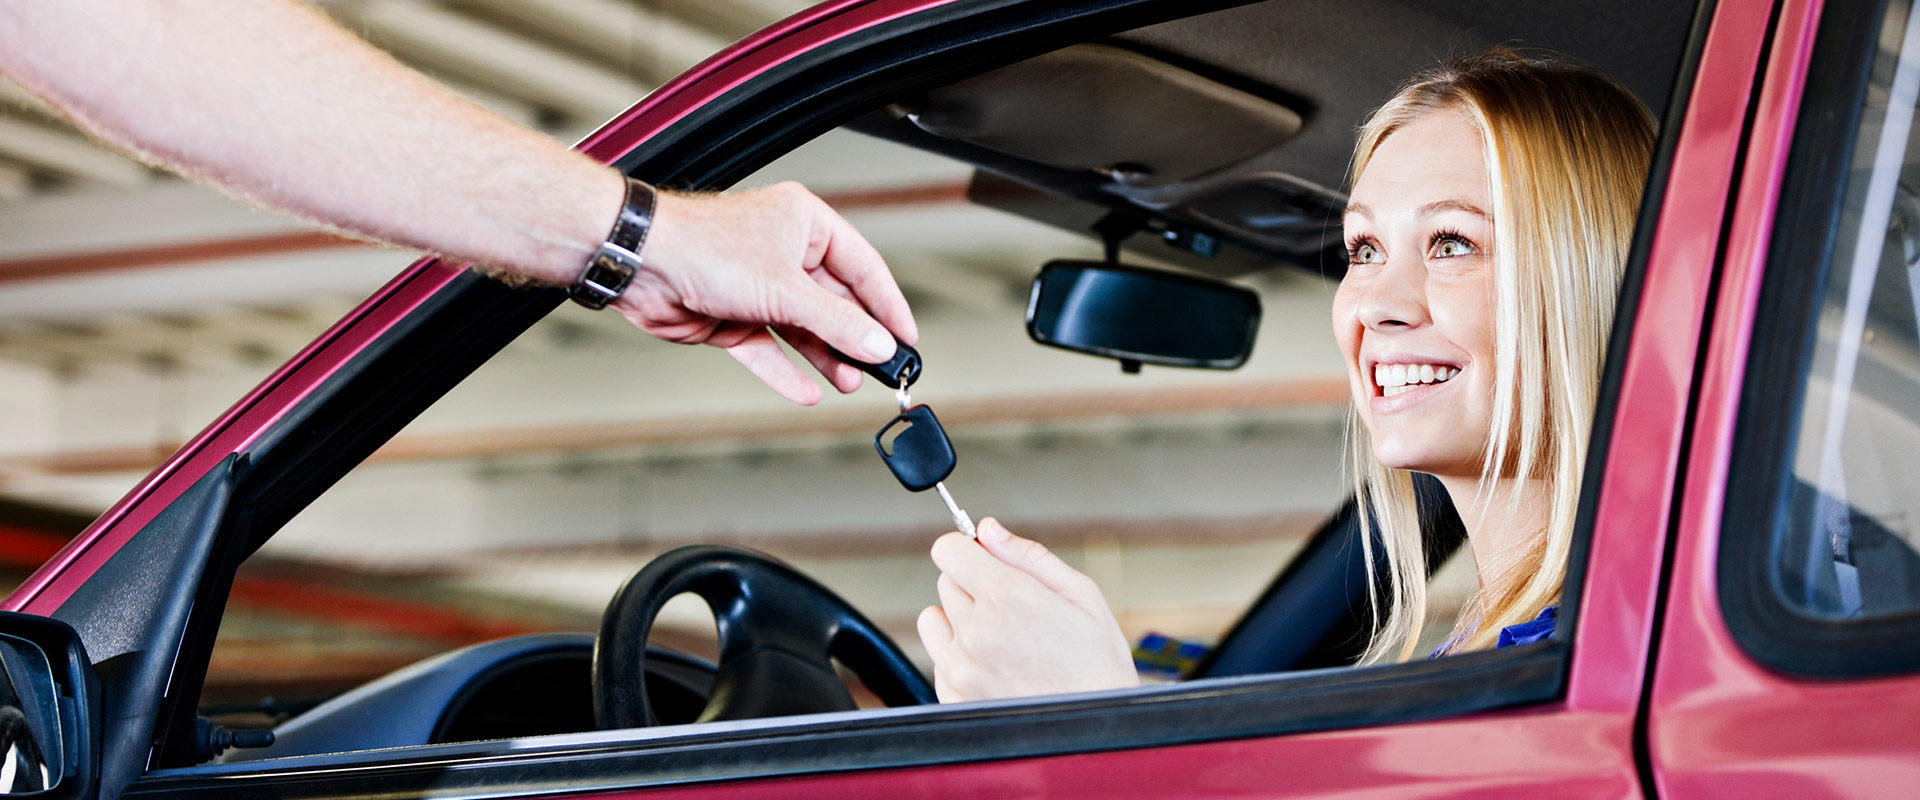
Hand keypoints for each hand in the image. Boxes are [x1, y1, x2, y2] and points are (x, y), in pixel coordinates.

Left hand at [616, 181, 918, 404]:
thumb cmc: (704, 248)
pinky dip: (787, 370)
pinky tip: (808, 390)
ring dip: (826, 357)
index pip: (863, 266)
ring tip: (848, 382)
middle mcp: (783, 252)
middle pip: (834, 303)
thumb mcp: (787, 289)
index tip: (906, 337)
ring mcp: (758, 287)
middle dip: (855, 338)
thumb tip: (877, 342)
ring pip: (804, 329)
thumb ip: (837, 322)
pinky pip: (770, 349)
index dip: (887, 304)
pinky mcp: (733, 317)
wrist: (642, 265)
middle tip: (879, 369)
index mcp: (805, 225)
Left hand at [916, 518, 1138, 702]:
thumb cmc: (1097, 664)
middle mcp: (975, 632)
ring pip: (933, 618)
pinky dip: (958, 655)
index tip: (983, 558)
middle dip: (974, 586)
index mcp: (1006, 598)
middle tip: (1013, 608)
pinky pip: (938, 657)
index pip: (947, 550)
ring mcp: (961, 667)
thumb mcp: (1081, 594)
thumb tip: (988, 529)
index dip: (967, 548)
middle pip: (946, 582)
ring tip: (1000, 637)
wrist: (1097, 728)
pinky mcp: (953, 695)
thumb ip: (1027, 555)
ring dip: (958, 619)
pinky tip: (996, 664)